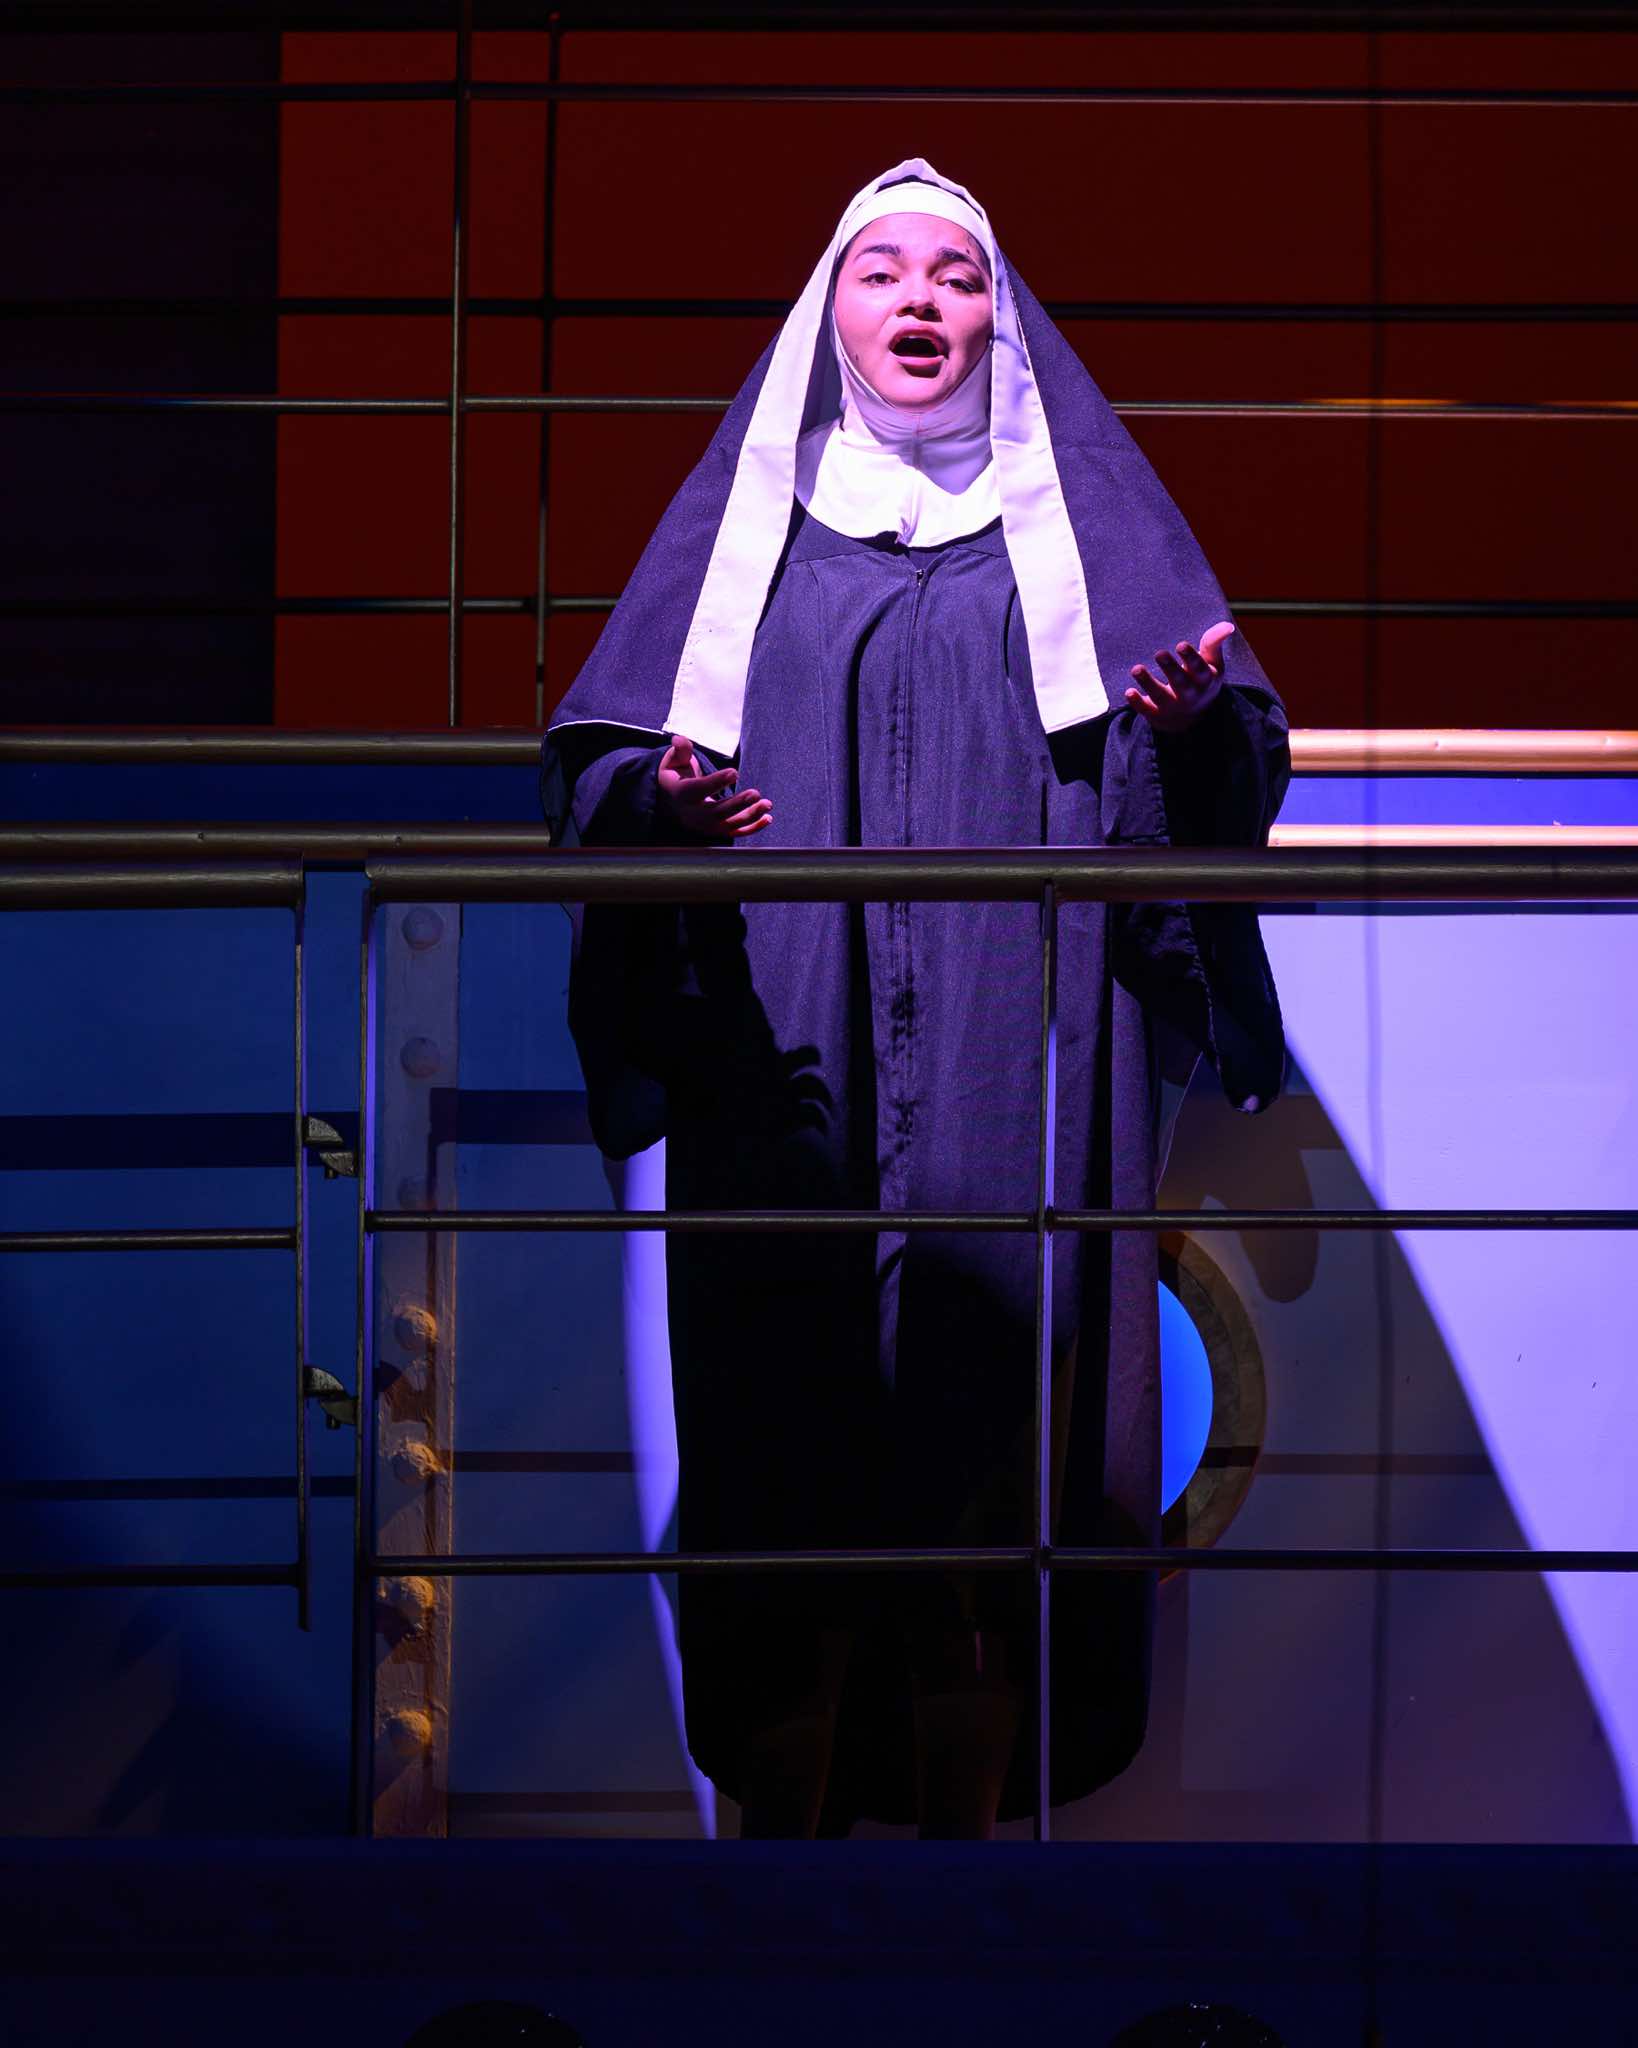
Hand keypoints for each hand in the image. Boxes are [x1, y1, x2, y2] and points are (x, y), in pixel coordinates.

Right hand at [657, 733, 772, 839]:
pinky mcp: (716, 830)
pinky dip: (752, 828)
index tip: (734, 772)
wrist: (669, 801)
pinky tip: (767, 818)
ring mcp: (705, 825)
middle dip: (737, 804)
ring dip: (750, 816)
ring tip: (767, 804)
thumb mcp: (673, 761)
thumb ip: (680, 751)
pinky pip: (735, 832)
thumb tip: (679, 740)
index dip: (716, 782)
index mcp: (682, 794)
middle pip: (716, 812)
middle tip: (755, 793)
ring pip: (728, 824)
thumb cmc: (675, 777)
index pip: (699, 789)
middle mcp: (693, 814)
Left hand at [1125, 621, 1234, 733]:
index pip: (1199, 670)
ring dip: (1148, 683)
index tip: (1181, 645)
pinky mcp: (1156, 714)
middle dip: (1171, 669)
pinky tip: (1128, 692)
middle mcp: (1189, 695)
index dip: (1191, 658)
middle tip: (1159, 653)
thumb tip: (1228, 625)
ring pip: (1160, 696)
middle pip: (1180, 683)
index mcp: (1205, 680)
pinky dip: (1137, 703)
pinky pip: (1146, 711)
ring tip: (1136, 669)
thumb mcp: (1212, 664)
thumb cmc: (1201, 681)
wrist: (1193, 719)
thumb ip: (1214, 643)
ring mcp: (1172, 706)